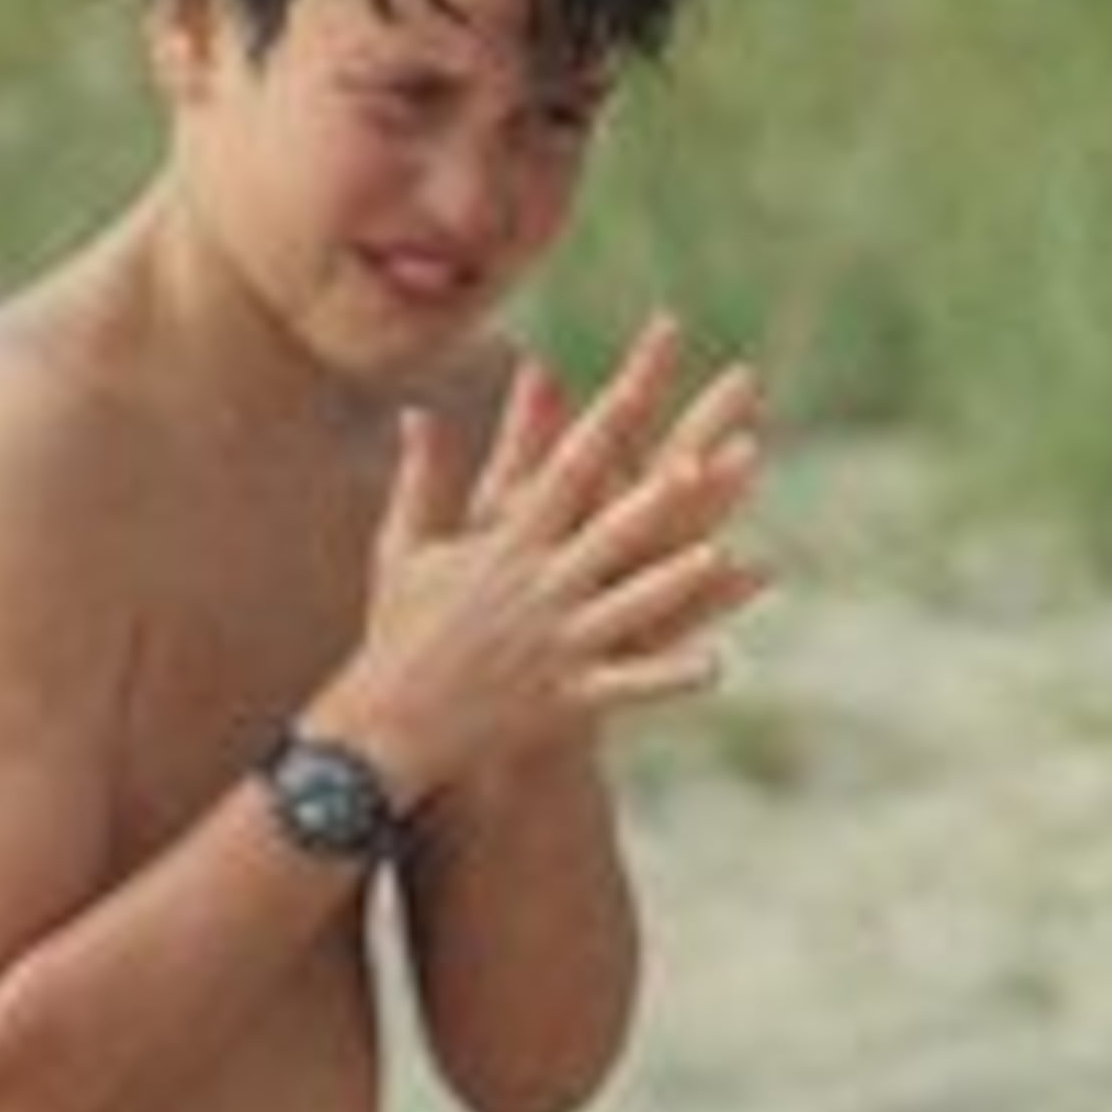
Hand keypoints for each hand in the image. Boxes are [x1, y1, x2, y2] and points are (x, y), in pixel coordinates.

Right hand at [351, 317, 766, 801]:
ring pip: (628, 607)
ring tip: (720, 553)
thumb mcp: (403, 547)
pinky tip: (718, 665)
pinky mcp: (568, 696)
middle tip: (697, 463)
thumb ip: (421, 476)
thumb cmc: (399, 630)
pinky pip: (629, 684)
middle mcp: (538, 588)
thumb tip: (415, 411)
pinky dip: (670, 676)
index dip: (604, 430)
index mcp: (506, 545)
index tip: (637, 388)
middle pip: (606, 534)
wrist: (391, 724)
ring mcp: (558, 643)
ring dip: (673, 580)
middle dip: (652, 500)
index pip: (564, 473)